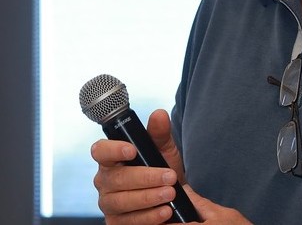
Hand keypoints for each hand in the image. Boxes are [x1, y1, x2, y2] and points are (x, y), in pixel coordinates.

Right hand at [91, 109, 190, 223]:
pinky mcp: (116, 223)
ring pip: (122, 202)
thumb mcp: (164, 149)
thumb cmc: (163, 168)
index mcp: (111, 158)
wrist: (173, 196)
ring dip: (149, 198)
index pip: (100, 151)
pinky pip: (128, 222)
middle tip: (169, 177)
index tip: (132, 150)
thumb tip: (159, 114)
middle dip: (146, 178)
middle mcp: (105, 181)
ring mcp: (109, 204)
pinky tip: (165, 212)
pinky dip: (149, 217)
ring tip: (170, 194)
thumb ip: (160, 133)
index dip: (113, 150)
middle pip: (117, 179)